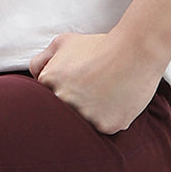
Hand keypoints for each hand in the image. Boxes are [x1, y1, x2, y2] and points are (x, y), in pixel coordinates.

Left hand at [28, 31, 165, 133]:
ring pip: (83, 123)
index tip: (76, 86)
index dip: (62, 92)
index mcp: (48, 82)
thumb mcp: (63, 43)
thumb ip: (42, 60)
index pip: (45, 100)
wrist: (136, 50)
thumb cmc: (99, 45)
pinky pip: (103, 128)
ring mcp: (83, 115)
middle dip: (75, 104)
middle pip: (63, 113)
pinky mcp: (105, 126)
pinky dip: (110, 118)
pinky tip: (118, 101)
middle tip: (92, 91)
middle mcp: (62, 101)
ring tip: (107, 93)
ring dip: (92, 113)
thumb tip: (34, 77)